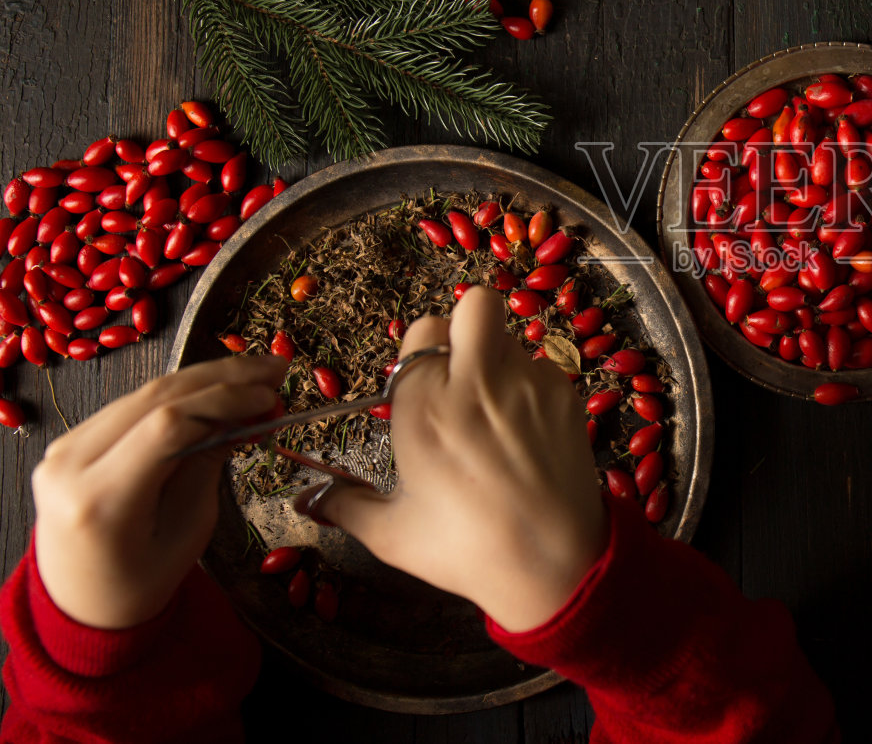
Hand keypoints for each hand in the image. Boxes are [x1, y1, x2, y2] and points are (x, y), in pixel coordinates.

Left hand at [31, 356, 285, 629]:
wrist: (81, 603)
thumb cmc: (141, 581)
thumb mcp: (189, 529)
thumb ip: (209, 463)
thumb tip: (247, 412)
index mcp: (100, 500)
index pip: (167, 425)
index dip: (225, 399)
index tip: (271, 394)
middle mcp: (70, 465)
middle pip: (155, 398)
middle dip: (221, 377)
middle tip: (275, 368)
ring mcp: (62, 449)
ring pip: (143, 394)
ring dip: (203, 379)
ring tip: (255, 374)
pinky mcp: (69, 441)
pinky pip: (131, 406)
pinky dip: (177, 394)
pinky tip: (215, 390)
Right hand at [304, 287, 606, 633]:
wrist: (553, 566)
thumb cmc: (464, 550)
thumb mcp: (391, 534)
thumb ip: (344, 506)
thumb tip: (306, 499)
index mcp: (424, 407)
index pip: (421, 332)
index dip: (424, 354)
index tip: (427, 387)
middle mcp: (475, 382)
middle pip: (474, 304)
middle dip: (467, 326)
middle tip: (465, 369)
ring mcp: (527, 384)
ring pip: (511, 338)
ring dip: (500, 361)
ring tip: (497, 412)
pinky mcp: (565, 395)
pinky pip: (543, 368)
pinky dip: (532, 388)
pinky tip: (528, 432)